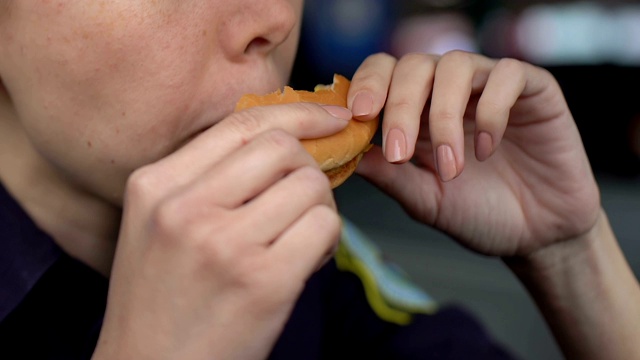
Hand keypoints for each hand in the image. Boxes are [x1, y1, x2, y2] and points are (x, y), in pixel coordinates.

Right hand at [93, 103, 349, 358]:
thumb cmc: (161, 300)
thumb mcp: (158, 225)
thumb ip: (206, 180)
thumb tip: (285, 142)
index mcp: (155, 185)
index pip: (240, 123)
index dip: (296, 114)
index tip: (329, 117)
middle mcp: (185, 208)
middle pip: (282, 149)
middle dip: (307, 168)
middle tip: (302, 200)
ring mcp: (224, 244)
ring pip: (310, 185)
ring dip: (320, 208)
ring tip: (300, 238)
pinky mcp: (264, 281)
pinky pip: (325, 226)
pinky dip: (327, 239)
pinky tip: (307, 261)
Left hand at [348, 51, 600, 256]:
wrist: (537, 236)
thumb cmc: (478, 214)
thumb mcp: (426, 201)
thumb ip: (391, 177)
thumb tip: (349, 156)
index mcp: (417, 112)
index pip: (384, 73)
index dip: (367, 85)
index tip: (359, 116)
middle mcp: (450, 92)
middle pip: (413, 65)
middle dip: (400, 106)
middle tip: (400, 152)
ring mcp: (490, 88)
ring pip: (455, 65)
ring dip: (444, 115)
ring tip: (449, 167)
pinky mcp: (533, 90)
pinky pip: (507, 74)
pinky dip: (492, 111)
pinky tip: (487, 150)